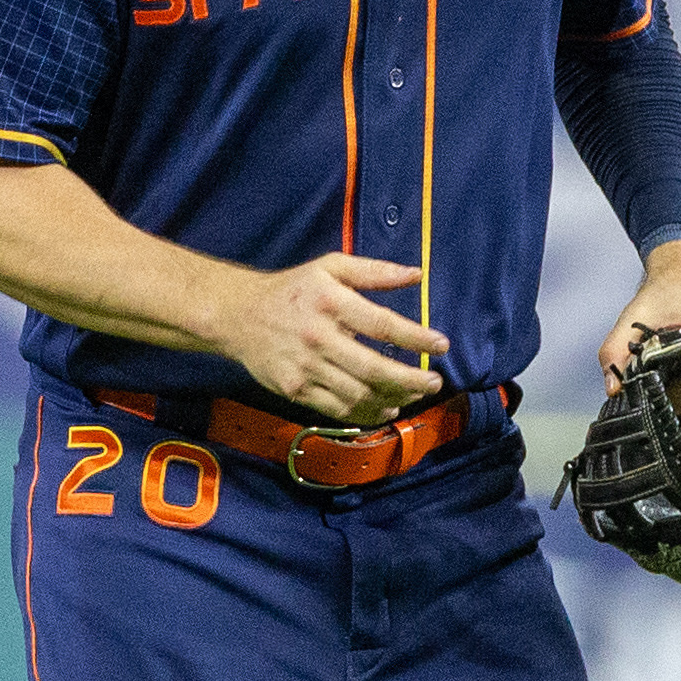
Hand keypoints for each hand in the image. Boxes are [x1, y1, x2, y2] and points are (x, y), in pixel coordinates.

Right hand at [219, 253, 451, 424]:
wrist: (237, 315)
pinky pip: (337, 410)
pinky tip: (384, 407)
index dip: (417, 338)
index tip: (442, 345)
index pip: (383, 325)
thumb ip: (374, 271)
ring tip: (413, 396)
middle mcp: (318, 336)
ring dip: (392, 399)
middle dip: (411, 380)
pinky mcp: (294, 389)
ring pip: (358, 395)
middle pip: (374, 369)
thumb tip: (416, 275)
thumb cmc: (292, 289)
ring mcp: (305, 367)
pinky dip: (366, 413)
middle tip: (434, 383)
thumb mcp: (331, 267)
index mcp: (331, 302)